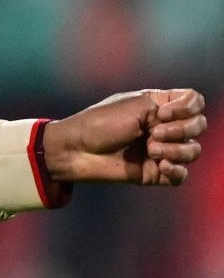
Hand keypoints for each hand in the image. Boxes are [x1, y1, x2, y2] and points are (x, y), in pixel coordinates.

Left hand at [42, 89, 205, 185]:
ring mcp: (161, 150)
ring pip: (193, 151)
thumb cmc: (100, 123)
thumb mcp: (135, 105)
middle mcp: (164, 126)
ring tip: (151, 150)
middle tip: (153, 133)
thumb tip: (188, 121)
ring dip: (176, 150)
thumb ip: (167, 107)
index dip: (187, 107)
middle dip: (182, 130)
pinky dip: (176, 170)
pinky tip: (161, 166)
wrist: (78, 150)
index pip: (195, 101)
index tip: (163, 113)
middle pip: (199, 126)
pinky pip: (182, 175)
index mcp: (159, 105)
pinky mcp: (156, 172)